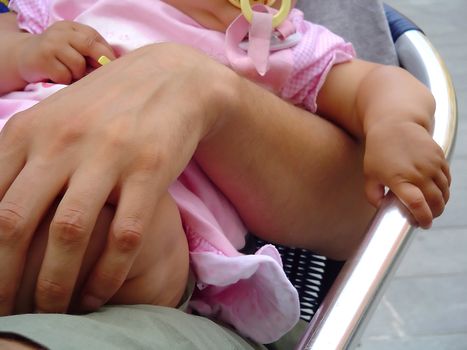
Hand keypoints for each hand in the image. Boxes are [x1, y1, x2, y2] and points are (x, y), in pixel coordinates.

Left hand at [0, 43, 235, 314]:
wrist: (170, 81)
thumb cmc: (107, 106)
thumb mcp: (54, 120)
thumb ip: (19, 158)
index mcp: (29, 131)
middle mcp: (62, 142)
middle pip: (15, 222)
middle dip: (5, 279)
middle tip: (10, 310)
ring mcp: (107, 156)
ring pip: (69, 233)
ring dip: (55, 284)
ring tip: (54, 310)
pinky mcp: (149, 171)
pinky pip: (124, 235)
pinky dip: (108, 274)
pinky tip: (99, 293)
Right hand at [17, 21, 115, 83]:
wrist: (22, 56)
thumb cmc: (55, 55)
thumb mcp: (72, 46)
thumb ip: (90, 51)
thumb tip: (113, 65)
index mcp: (72, 27)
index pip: (95, 37)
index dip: (107, 53)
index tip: (114, 67)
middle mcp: (61, 33)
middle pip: (89, 46)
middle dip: (100, 62)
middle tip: (102, 76)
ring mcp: (51, 45)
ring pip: (78, 64)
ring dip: (78, 75)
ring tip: (70, 74)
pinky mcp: (43, 60)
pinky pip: (65, 75)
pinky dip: (65, 80)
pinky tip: (58, 77)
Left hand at [363, 120, 450, 227]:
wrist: (395, 124)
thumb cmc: (378, 152)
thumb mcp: (369, 175)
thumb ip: (373, 196)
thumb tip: (383, 208)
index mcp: (399, 179)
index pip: (417, 204)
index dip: (422, 218)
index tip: (422, 224)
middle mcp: (418, 173)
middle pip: (435, 202)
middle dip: (433, 214)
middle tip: (426, 219)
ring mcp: (432, 165)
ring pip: (444, 193)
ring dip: (440, 203)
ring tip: (430, 207)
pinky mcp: (440, 158)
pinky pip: (447, 180)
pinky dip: (444, 190)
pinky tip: (435, 192)